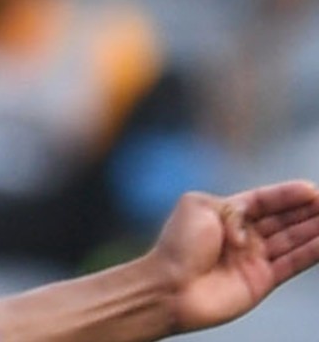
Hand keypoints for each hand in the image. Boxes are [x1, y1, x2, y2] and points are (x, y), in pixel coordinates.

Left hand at [155, 180, 318, 332]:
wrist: (170, 285)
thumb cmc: (178, 245)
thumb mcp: (198, 206)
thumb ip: (232, 207)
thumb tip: (252, 228)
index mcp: (225, 214)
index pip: (263, 201)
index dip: (286, 196)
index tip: (311, 190)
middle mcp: (242, 236)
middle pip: (282, 220)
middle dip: (307, 211)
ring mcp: (253, 258)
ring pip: (292, 240)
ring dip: (313, 229)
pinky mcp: (262, 280)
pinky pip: (293, 263)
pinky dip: (311, 252)